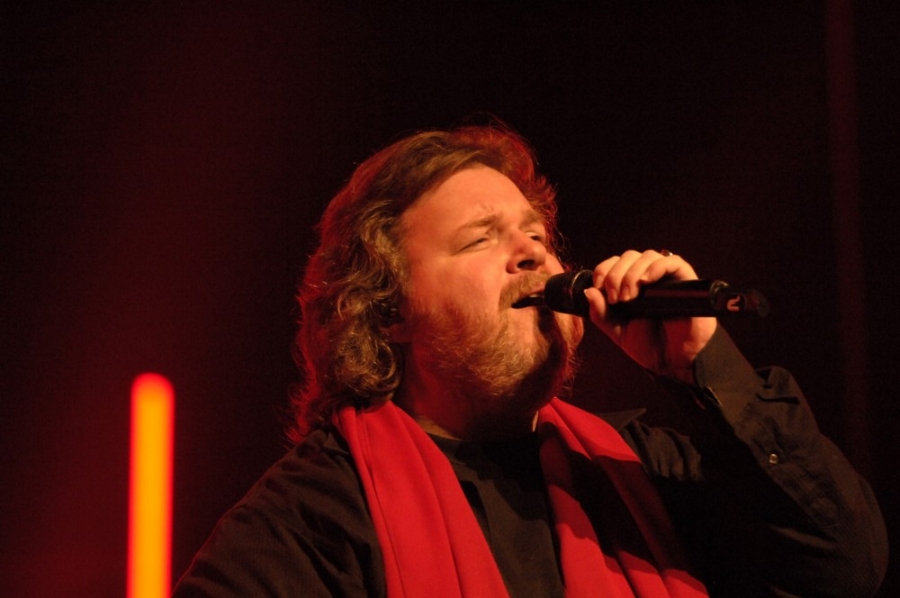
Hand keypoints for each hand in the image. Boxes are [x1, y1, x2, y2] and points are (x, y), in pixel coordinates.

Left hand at [582, 249, 716, 383]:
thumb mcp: (617, 331)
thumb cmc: (649, 345)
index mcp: (630, 285)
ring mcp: (667, 278)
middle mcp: (648, 278)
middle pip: (629, 256)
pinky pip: (673, 262)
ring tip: (629, 298)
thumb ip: (601, 314)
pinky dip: (656, 267)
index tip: (599, 286)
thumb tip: (589, 291)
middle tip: (616, 299)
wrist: (675, 361)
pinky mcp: (686, 282)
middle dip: (616, 275)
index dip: (603, 270)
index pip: (614, 263)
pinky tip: (646, 281)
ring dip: (632, 273)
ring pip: (648, 256)